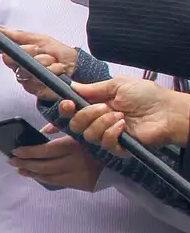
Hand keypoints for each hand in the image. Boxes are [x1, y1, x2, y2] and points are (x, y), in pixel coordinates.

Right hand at [0, 27, 78, 100]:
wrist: (77, 66)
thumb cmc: (57, 52)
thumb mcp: (37, 38)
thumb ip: (16, 35)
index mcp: (17, 53)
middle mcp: (18, 67)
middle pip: (10, 60)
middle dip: (26, 53)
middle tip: (37, 49)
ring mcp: (26, 79)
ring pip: (24, 71)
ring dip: (42, 63)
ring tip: (54, 61)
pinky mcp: (36, 90)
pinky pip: (36, 82)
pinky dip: (50, 73)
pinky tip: (58, 70)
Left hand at [9, 136, 102, 190]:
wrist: (121, 156)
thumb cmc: (95, 138)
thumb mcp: (80, 128)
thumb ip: (60, 128)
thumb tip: (40, 133)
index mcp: (73, 144)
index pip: (45, 150)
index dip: (28, 152)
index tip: (15, 150)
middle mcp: (75, 161)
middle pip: (44, 165)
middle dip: (25, 163)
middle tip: (11, 161)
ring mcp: (79, 174)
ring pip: (49, 176)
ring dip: (32, 173)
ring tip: (20, 169)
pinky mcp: (83, 184)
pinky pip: (59, 183)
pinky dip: (45, 179)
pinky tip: (35, 175)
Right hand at [58, 77, 189, 154]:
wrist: (168, 111)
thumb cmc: (148, 96)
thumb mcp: (118, 85)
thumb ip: (93, 88)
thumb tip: (72, 86)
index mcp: (97, 105)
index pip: (73, 111)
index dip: (65, 110)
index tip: (68, 104)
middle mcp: (99, 121)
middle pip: (75, 125)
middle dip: (85, 115)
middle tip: (102, 107)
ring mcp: (108, 135)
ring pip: (88, 135)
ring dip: (102, 123)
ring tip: (119, 116)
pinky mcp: (119, 148)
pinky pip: (104, 144)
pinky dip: (112, 133)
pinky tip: (123, 125)